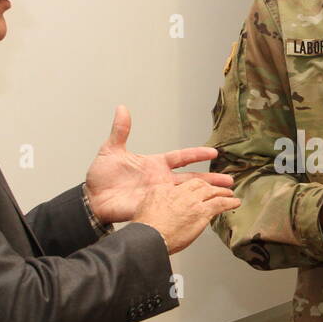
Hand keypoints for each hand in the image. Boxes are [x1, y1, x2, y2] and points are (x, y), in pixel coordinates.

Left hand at [85, 106, 234, 224]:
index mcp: (154, 164)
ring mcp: (159, 196)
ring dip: (206, 196)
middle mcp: (161, 180)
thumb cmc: (101, 175)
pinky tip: (202, 213)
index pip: (181, 158)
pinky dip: (189, 211)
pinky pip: (175, 210)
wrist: (92, 198)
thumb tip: (121, 108)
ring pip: (188, 196)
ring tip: (225, 197)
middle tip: (230, 181)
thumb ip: (120, 131)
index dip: (197, 154)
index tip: (214, 153)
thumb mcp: (111, 150)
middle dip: (211, 180)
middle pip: (192, 179)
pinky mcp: (154, 209)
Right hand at [130, 179, 239, 254]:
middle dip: (208, 184)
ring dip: (222, 191)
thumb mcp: (142, 208)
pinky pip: (219, 203)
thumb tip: (159, 209)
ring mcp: (191, 200)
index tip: (195, 190)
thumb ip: (153, 203)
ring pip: (210, 191)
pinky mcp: (202, 211)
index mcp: (162, 189)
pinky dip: (229, 202)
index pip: (181, 185)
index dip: (190, 187)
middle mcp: (178, 191)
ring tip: (229, 192)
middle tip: (217, 186)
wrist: (148, 237)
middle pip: (197, 183)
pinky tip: (234, 202)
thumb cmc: (144, 229)